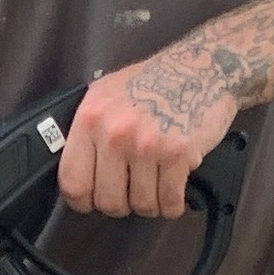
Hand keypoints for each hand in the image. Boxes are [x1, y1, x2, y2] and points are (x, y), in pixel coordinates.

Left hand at [58, 58, 238, 218]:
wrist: (202, 69)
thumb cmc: (153, 83)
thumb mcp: (106, 95)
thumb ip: (87, 132)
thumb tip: (77, 171)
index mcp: (90, 118)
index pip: (72, 182)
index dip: (82, 200)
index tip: (92, 200)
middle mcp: (115, 133)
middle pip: (108, 201)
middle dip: (121, 203)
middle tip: (130, 191)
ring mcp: (147, 145)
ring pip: (141, 205)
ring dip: (150, 203)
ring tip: (155, 185)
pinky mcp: (177, 154)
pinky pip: (169, 202)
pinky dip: (172, 204)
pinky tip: (173, 191)